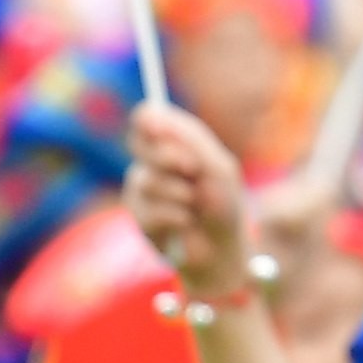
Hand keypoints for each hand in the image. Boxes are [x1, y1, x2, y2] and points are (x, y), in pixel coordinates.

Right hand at [124, 101, 251, 297]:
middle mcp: (153, 162)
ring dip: (181, 193)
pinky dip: (176, 216)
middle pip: (139, 142)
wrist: (222, 249)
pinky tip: (186, 224)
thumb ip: (188, 139)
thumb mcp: (216, 165)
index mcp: (173, 143)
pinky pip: (150, 208)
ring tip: (195, 206)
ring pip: (147, 179)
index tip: (163, 130)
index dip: (151, 120)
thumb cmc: (224, 204)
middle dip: (170, 157)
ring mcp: (142, 188)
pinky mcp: (139, 216)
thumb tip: (152, 113)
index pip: (147, 117)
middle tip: (194, 171)